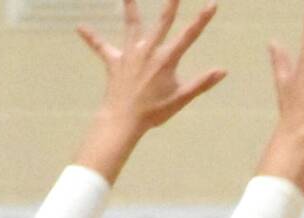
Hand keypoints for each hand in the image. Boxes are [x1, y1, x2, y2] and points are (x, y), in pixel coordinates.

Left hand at [73, 0, 225, 177]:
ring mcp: (130, 54)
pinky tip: (80, 27)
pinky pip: (101, 47)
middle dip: (170, 3)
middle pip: (162, 21)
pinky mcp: (114, 61)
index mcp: (166, 59)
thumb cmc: (154, 112)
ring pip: (131, 24)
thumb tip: (223, 71)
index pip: (189, 36)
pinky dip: (91, 38)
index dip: (202, 19)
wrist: (124, 119)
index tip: (212, 3)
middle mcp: (149, 51)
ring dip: (130, 6)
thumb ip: (202, 83)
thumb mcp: (181, 98)